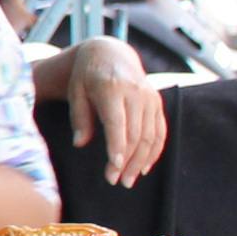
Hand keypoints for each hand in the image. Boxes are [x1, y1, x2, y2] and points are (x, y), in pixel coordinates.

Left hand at [63, 36, 165, 186]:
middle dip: (126, 161)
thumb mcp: (75, 92)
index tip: (113, 168)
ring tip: (128, 180)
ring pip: (150, 136)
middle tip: (116, 182)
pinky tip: (144, 167)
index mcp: (112, 88)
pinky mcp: (157, 103)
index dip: (117, 147)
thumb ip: (79, 118)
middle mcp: (135, 93)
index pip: (117, 123)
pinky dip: (154, 151)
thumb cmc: (86, 76)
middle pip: (135, 134)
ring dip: (141, 161)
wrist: (111, 54)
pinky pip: (160, 132)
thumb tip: (80, 144)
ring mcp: (150, 98)